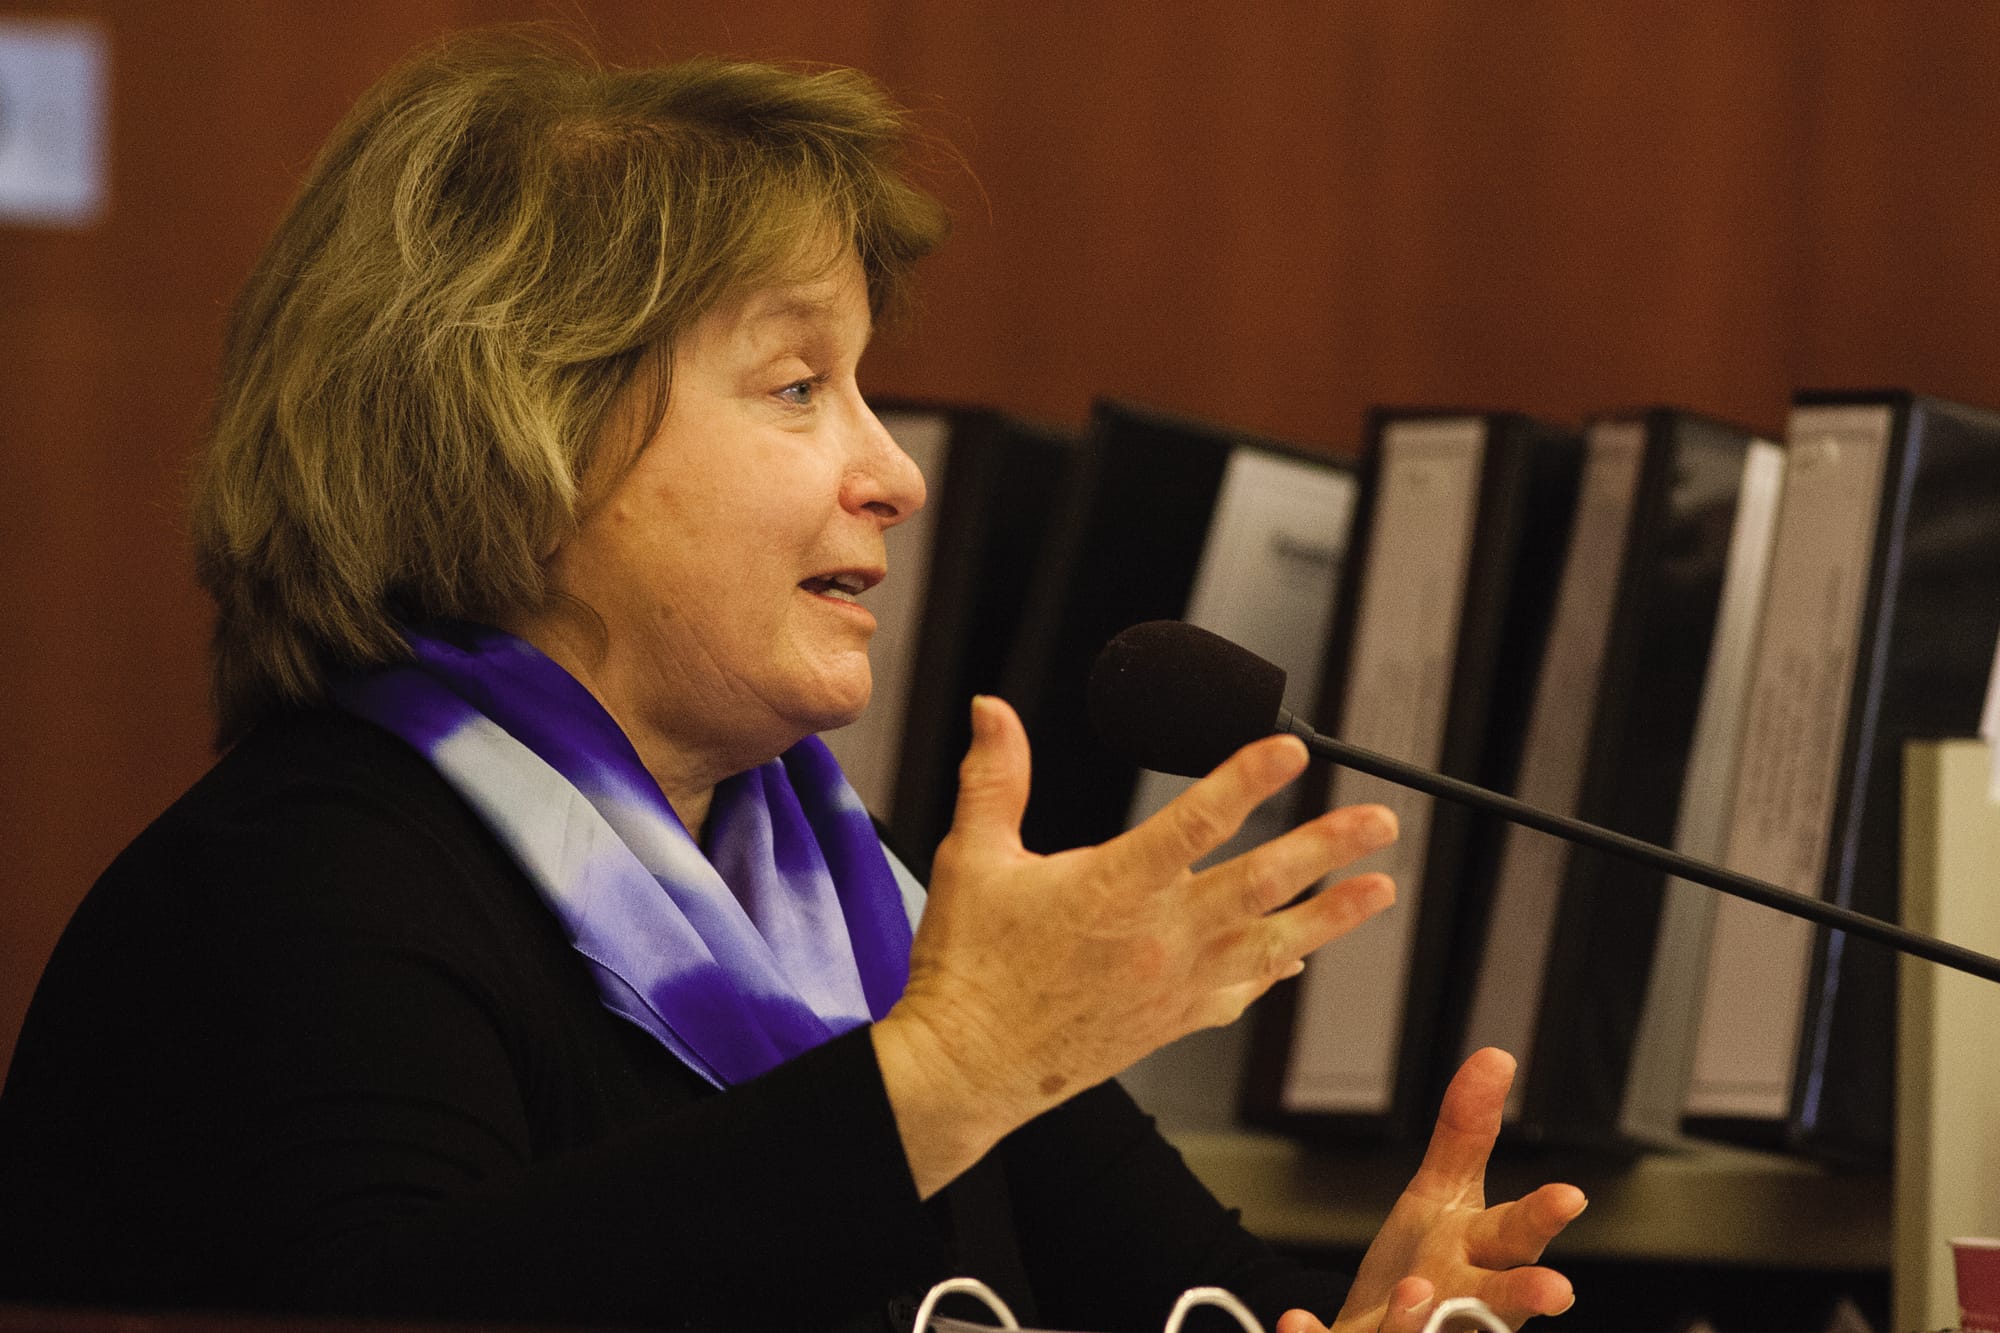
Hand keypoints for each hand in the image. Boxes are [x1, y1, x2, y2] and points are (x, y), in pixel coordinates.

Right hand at [873, 694, 1397, 1196]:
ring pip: (1272, 943)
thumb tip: (993, 711)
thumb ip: (995, 778)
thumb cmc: (968, 966)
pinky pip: (1242, 993)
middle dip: (1329, 848)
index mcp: (1113, 888)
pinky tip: (1300, 959)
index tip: (1291, 751)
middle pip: (1262, 883)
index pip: (1197, 821)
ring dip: (1332, 914)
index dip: (1249, 779)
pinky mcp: (1173, 1021)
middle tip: (1378, 823)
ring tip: (1380, 890)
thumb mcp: (973, 857)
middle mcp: (1158, 937)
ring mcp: (1174, 984)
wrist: (968, 1067)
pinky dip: (1277, 972)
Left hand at [1276, 1049, 1586, 1332]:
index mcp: (1479, 1259)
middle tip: (1556, 1291)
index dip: (1542, 1217)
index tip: (1569, 1195)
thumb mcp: (1442, 1194)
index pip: (1517, 1234)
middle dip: (1521, 1295)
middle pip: (1493, 1301)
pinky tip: (1297, 1321)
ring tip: (1415, 1290)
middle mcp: (1455, 1305)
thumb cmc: (1428, 1264)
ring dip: (1415, 1318)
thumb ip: (1466, 1132)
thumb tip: (1496, 1055)